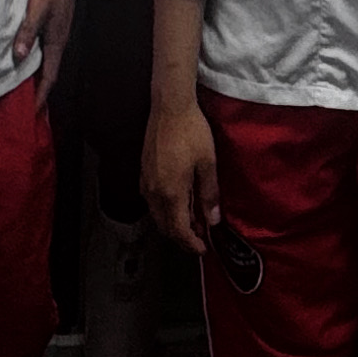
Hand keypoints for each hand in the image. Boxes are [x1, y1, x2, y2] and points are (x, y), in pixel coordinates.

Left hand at [16, 0, 77, 104]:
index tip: (33, 113)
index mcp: (57, 40)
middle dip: (39, 89)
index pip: (50, 76)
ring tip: (24, 86)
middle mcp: (59, 38)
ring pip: (47, 59)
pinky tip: (25, 57)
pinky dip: (36, 59)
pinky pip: (45, 47)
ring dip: (37, 74)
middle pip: (49, 71)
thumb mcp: (36, 10)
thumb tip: (19, 57)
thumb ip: (27, 33)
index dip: (41, 95)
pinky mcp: (54, 21)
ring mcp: (57, 29)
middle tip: (26, 106)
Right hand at [144, 96, 220, 251]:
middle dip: (182, 237)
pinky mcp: (144, 172)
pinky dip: (166, 210)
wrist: (169, 107)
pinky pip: (153, 201)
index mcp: (171, 193)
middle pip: (165, 226)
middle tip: (201, 237)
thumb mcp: (208, 164)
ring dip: (174, 223)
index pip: (178, 230)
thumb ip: (209, 195)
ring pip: (158, 215)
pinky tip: (180, 202)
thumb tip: (213, 220)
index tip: (202, 249)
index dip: (191, 244)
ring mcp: (146, 182)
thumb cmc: (191, 132)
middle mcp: (153, 192)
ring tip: (194, 220)